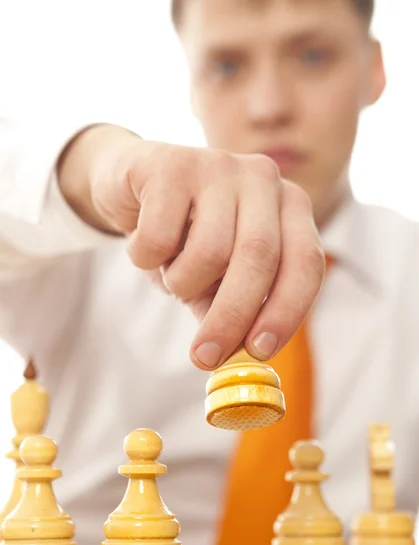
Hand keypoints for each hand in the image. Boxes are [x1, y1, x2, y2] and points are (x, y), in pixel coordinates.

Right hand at [58, 125, 324, 369]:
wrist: (134, 182)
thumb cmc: (185, 233)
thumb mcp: (217, 276)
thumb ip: (233, 310)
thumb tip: (241, 363)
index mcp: (289, 206)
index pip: (305, 263)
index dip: (285, 311)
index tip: (258, 353)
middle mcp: (263, 179)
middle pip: (258, 259)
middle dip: (231, 317)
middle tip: (204, 356)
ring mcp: (219, 164)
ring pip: (209, 252)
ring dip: (182, 282)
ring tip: (171, 273)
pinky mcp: (173, 164)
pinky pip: (160, 237)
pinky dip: (146, 259)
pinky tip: (143, 247)